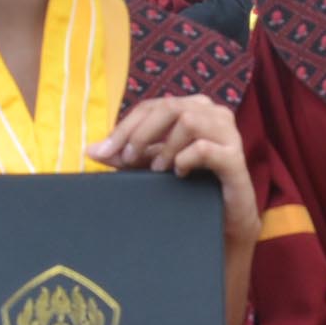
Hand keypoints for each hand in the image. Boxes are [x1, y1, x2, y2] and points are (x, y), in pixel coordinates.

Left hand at [94, 96, 259, 243]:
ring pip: (188, 121)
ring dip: (165, 147)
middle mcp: (213, 112)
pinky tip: (178, 173)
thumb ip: (127, 156)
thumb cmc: (191, 185)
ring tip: (157, 169)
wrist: (227, 218)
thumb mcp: (153, 167)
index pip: (152, 106)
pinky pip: (205, 148)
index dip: (125, 126)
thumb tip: (90, 150)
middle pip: (168, 107)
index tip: (104, 152)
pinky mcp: (235, 157)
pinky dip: (185, 159)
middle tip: (128, 159)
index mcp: (193, 107)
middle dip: (140, 133)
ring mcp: (228, 133)